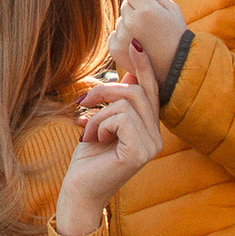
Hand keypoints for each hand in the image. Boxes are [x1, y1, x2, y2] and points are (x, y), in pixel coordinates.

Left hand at [54, 38, 166, 233]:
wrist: (77, 193)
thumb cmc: (87, 161)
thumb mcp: (102, 124)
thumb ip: (118, 104)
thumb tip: (131, 75)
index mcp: (150, 131)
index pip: (151, 91)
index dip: (143, 66)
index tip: (135, 42)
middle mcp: (157, 139)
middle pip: (138, 91)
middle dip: (106, 90)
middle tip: (82, 103)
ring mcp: (151, 147)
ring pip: (127, 102)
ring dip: (99, 113)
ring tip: (88, 130)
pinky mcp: (139, 153)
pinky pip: (121, 118)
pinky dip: (101, 123)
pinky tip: (93, 140)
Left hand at [103, 0, 188, 75]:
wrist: (176, 67)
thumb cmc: (176, 34)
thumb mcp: (171, 8)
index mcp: (146, 10)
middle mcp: (131, 23)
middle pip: (125, 3)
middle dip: (135, 7)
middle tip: (151, 21)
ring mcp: (122, 38)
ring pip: (120, 19)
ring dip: (130, 23)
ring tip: (147, 35)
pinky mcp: (115, 50)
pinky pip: (115, 33)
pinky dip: (123, 36)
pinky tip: (138, 44)